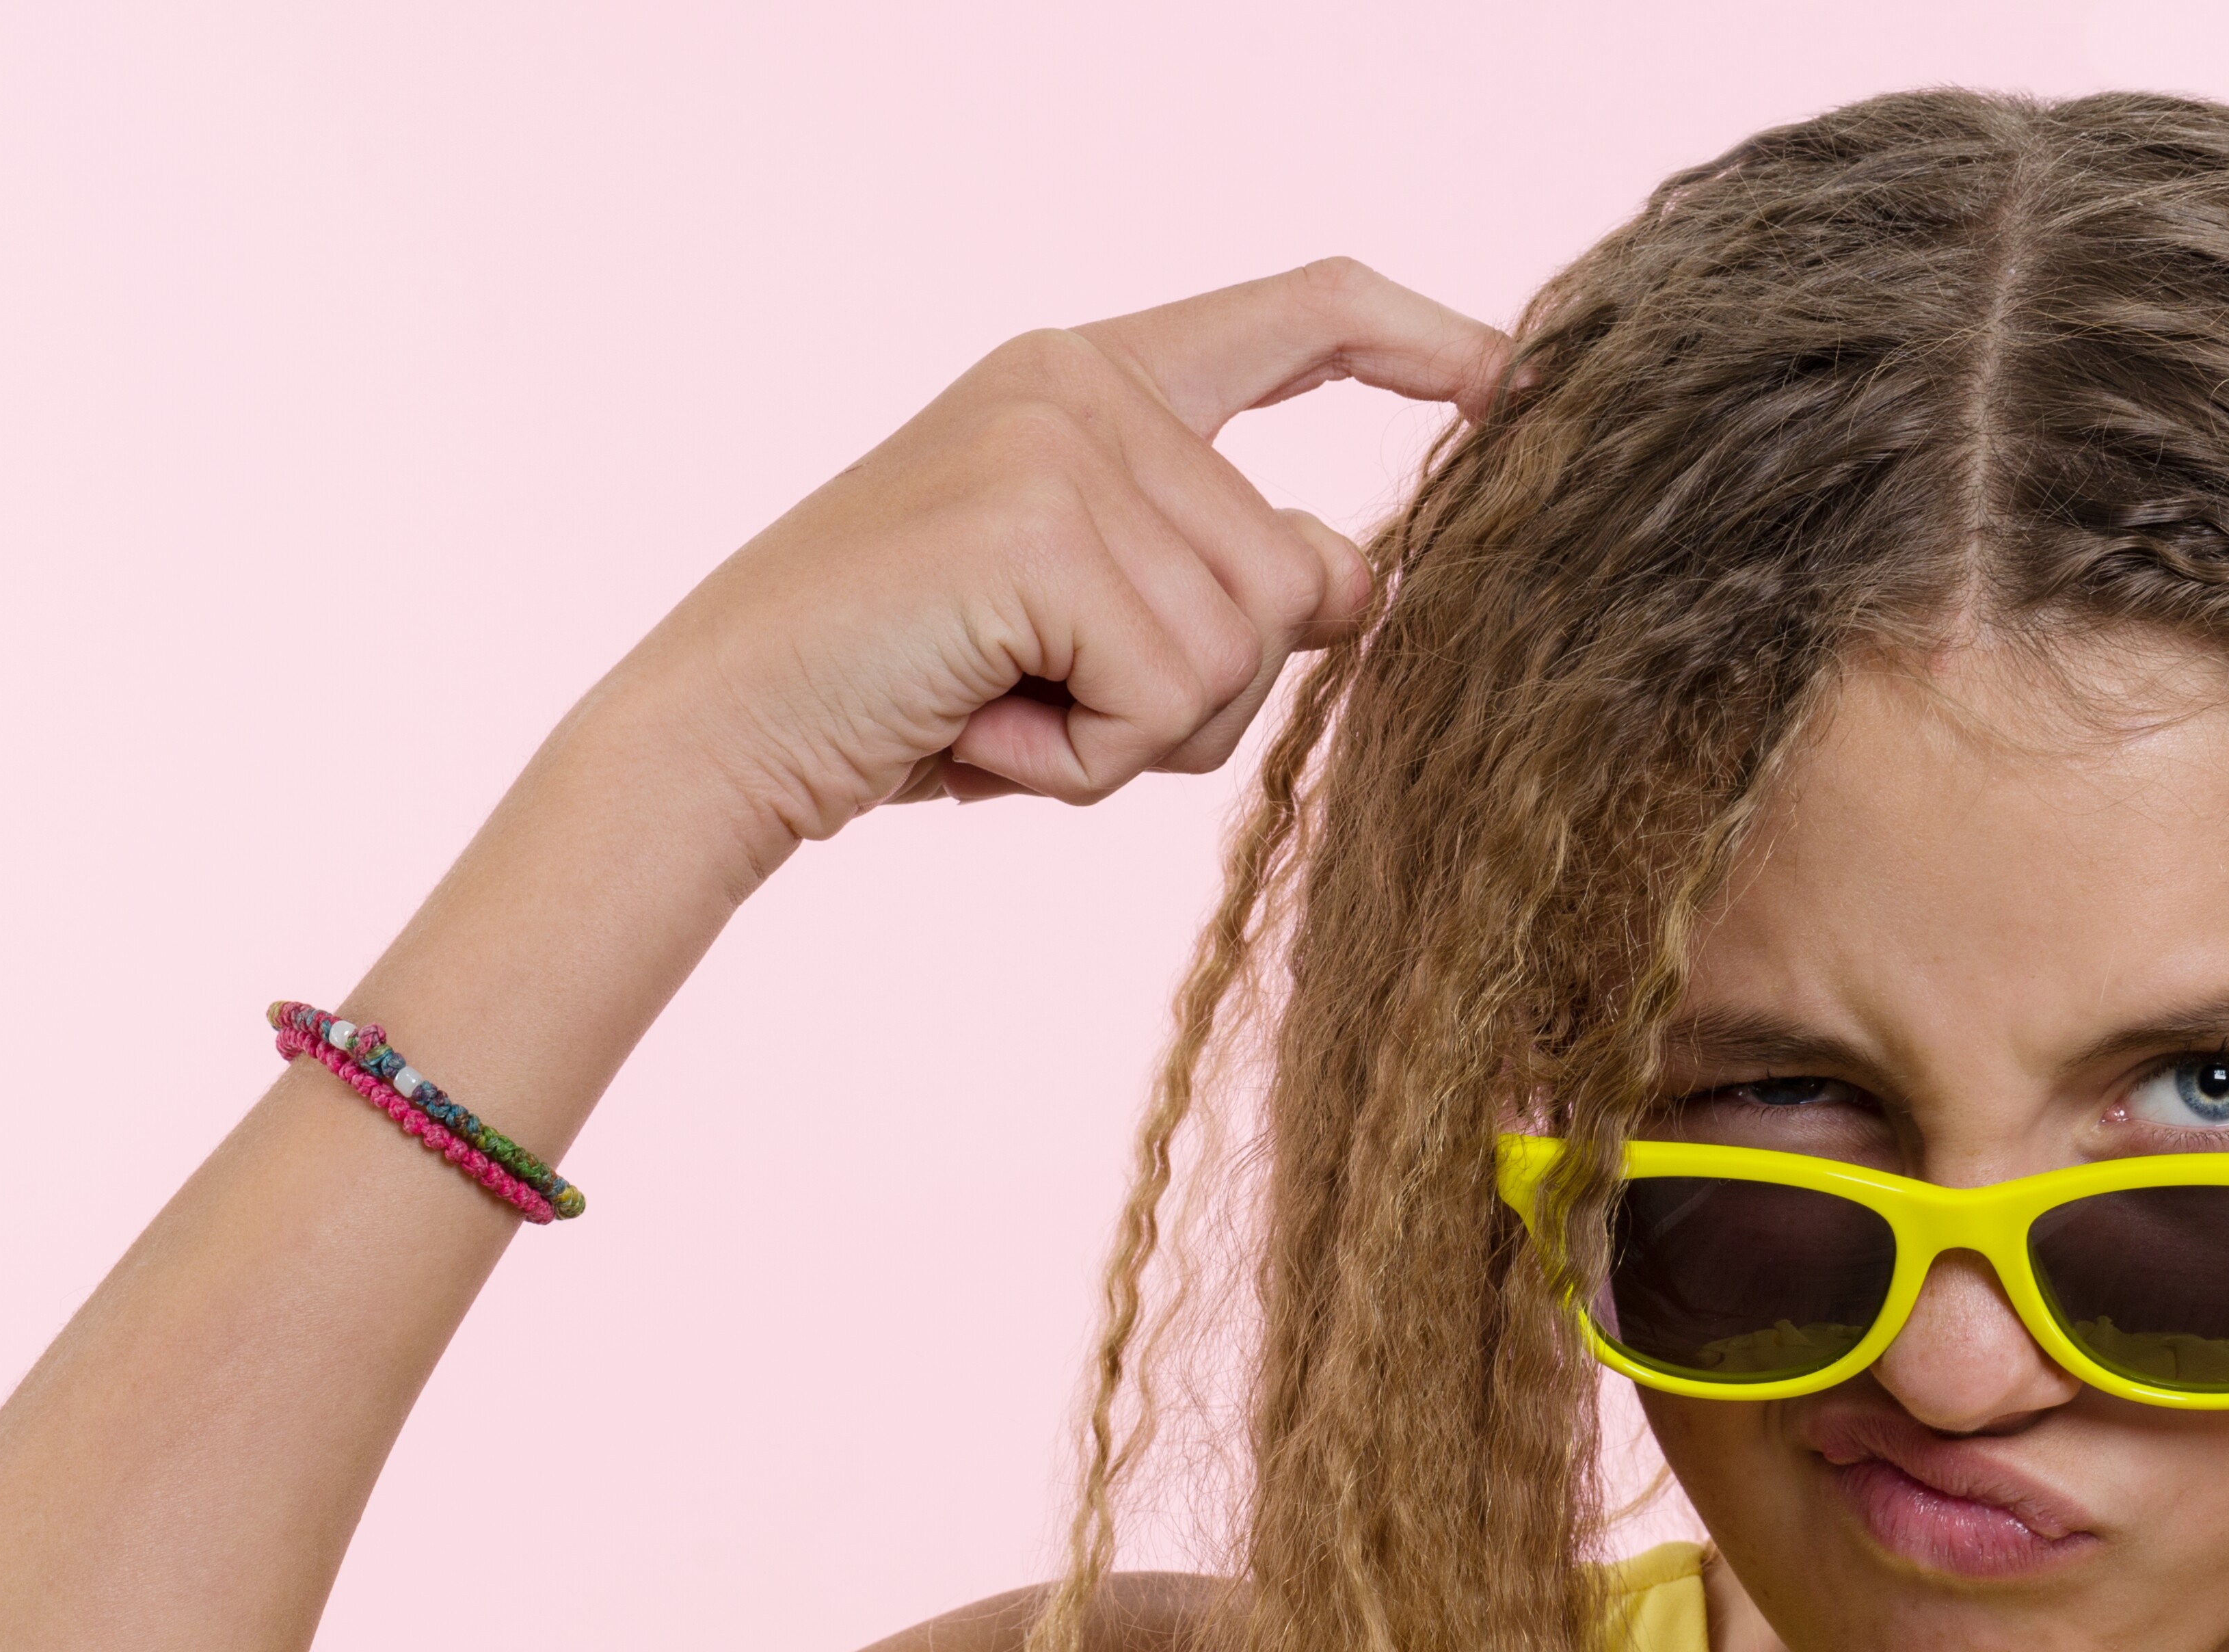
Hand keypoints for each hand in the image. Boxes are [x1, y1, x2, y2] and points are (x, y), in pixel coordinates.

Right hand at [605, 259, 1504, 851]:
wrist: (724, 732)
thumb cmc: (900, 692)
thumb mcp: (1087, 629)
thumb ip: (1220, 581)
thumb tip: (1362, 582)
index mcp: (1090, 379)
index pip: (1294, 316)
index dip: (1416, 339)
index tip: (1505, 377)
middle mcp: (1083, 384)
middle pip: (1296, 574)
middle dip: (1197, 695)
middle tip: (1044, 702)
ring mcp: (1062, 444)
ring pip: (1248, 647)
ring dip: (1137, 736)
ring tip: (1005, 709)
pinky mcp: (1043, 529)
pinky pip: (1174, 693)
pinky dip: (1089, 759)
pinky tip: (984, 728)